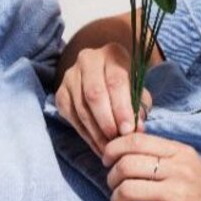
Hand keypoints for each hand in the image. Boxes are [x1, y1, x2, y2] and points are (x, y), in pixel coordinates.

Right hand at [54, 42, 152, 156]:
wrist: (105, 72)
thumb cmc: (127, 80)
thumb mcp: (138, 84)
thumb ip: (139, 103)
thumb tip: (137, 128)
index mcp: (112, 53)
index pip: (116, 81)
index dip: (122, 107)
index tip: (128, 129)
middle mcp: (88, 60)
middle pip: (94, 94)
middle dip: (107, 121)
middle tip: (117, 140)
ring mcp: (71, 76)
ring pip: (81, 108)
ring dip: (96, 132)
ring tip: (110, 147)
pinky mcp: (60, 92)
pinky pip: (71, 116)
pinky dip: (85, 134)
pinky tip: (98, 145)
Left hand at [102, 132, 200, 200]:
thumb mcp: (189, 167)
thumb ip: (163, 155)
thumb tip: (124, 146)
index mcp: (182, 153)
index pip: (137, 140)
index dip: (114, 147)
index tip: (107, 158)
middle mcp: (180, 169)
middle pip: (126, 164)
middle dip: (111, 178)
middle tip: (115, 188)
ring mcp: (177, 194)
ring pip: (126, 190)